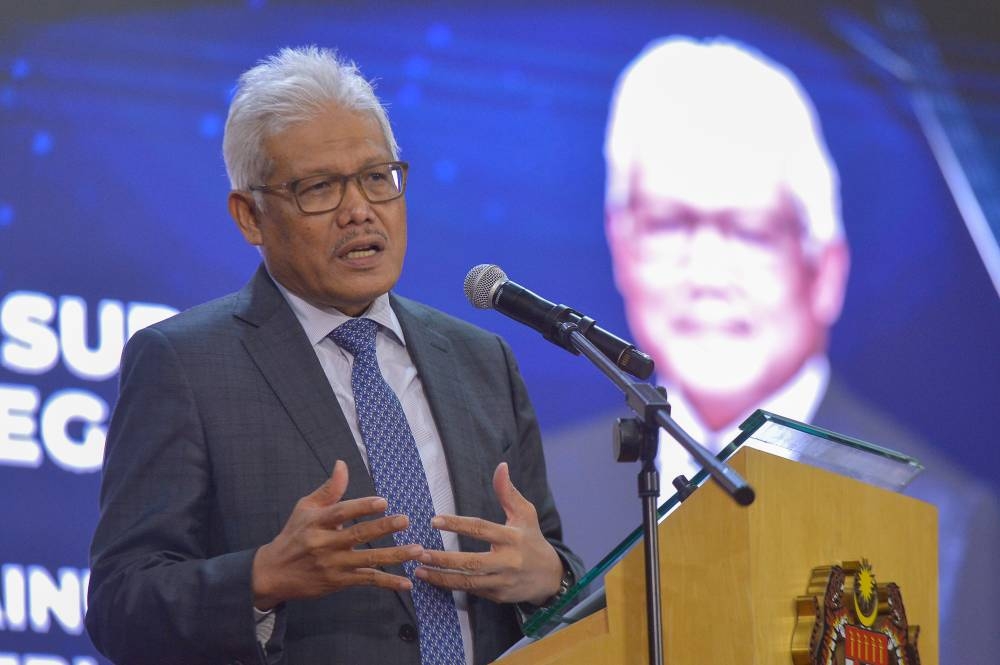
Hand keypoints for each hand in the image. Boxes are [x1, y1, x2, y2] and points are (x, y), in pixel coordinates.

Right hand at [251, 460, 421, 609]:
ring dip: (395, 555)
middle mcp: (324, 544)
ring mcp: (333, 564)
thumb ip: (329, 490)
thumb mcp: (305, 509)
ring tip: (418, 549)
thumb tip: (342, 464)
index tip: (383, 501)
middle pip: (357, 535)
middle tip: (405, 520)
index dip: (362, 506)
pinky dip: (388, 582)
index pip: (341, 512)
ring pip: (368, 559)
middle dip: (383, 528)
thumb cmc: (294, 535)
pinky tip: (406, 582)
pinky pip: (367, 580)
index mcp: (316, 522)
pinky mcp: (339, 581)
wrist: (273, 574)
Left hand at [414, 462, 563, 604]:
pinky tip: (433, 580)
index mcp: (512, 538)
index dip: (457, 524)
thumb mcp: (525, 514)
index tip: (434, 520)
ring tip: (419, 571)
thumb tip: (501, 466)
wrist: (550, 576)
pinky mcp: (498, 596)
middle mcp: (508, 561)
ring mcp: (503, 581)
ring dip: (441, 578)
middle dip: (444, 559)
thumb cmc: (531, 539)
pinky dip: (451, 587)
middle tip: (419, 553)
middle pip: (472, 562)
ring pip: (468, 582)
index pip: (481, 529)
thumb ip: (508, 492)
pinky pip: (471, 592)